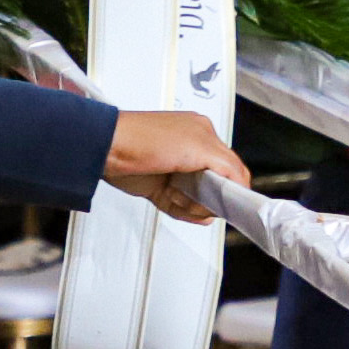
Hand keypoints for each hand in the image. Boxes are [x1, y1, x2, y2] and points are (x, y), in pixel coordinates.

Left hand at [106, 110, 248, 223]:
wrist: (106, 150)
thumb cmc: (146, 138)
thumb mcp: (199, 147)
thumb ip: (227, 165)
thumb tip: (243, 183)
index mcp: (203, 135)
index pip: (231, 165)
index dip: (234, 184)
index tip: (237, 201)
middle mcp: (190, 152)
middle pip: (215, 185)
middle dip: (212, 197)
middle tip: (208, 201)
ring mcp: (174, 171)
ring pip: (198, 199)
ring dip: (194, 205)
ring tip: (184, 198)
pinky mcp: (160, 188)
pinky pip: (179, 207)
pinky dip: (184, 212)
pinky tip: (187, 212)